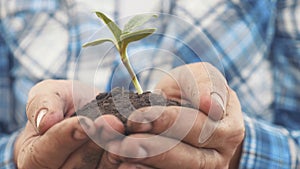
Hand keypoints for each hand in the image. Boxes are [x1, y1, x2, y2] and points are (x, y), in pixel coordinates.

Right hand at [14, 80, 124, 168]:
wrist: (84, 109)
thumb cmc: (61, 103)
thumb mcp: (48, 94)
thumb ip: (42, 104)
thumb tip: (44, 121)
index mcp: (34, 157)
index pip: (46, 153)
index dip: (66, 137)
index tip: (85, 122)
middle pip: (75, 166)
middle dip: (96, 142)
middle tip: (114, 123)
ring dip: (115, 152)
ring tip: (128, 132)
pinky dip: (129, 161)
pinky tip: (139, 148)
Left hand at [108, 63, 244, 168]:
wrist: (190, 109)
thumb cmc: (194, 90)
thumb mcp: (201, 78)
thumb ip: (207, 86)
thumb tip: (210, 105)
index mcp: (227, 130)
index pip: (195, 128)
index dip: (165, 122)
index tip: (137, 117)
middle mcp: (218, 158)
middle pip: (184, 158)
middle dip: (149, 148)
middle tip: (120, 142)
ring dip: (142, 163)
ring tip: (116, 153)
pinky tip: (124, 166)